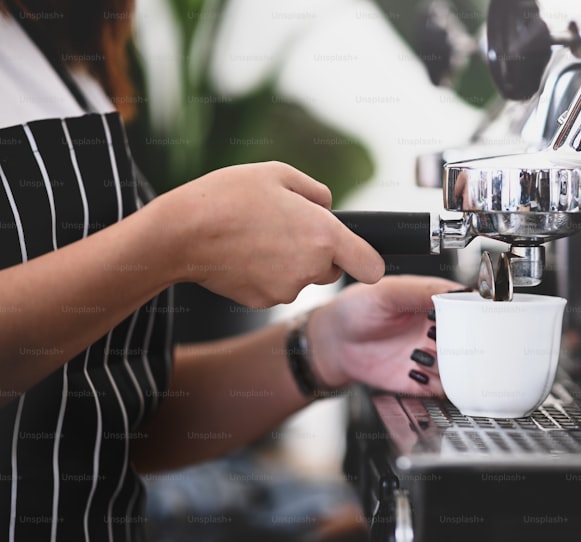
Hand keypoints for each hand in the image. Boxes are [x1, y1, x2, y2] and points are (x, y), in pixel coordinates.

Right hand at [150, 161, 384, 307]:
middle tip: (286, 227)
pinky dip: (266, 273)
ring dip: (290, 261)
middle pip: (333, 269)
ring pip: (302, 277)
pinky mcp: (262, 301)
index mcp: (324, 236)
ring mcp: (286, 289)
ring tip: (258, 235)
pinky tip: (244, 253)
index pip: (372, 267)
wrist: (180, 233)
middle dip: (319, 252)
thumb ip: (316, 192)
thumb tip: (328, 207)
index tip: (357, 252)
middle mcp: (311, 268)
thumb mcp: (278, 173)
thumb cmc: (227, 197)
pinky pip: (276, 287)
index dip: (368, 258)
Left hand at [307, 275, 462, 395]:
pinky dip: (442, 386)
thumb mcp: (386, 292)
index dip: (473, 313)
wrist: (333, 343)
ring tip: (430, 356)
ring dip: (453, 365)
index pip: (466, 308)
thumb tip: (455, 291)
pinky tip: (421, 374)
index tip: (473, 317)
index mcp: (435, 304)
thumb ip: (421, 291)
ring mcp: (431, 357)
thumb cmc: (356, 310)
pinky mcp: (422, 381)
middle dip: (466, 342)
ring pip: (460, 366)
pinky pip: (444, 388)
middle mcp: (438, 331)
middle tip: (452, 340)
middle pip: (468, 339)